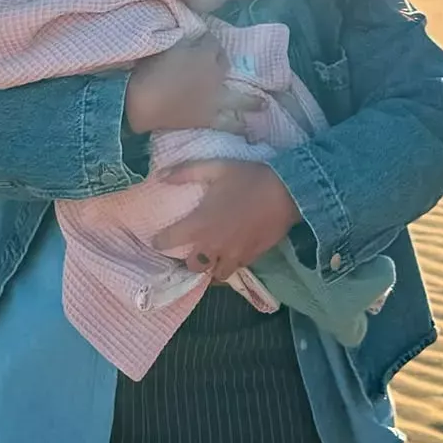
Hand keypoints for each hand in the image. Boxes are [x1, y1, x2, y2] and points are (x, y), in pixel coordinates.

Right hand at [124, 34, 263, 135]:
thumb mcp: (166, 47)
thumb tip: (193, 39)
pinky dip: (237, 127)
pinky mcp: (206, 119)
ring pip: (239, 100)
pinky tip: (246, 131)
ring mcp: (214, 100)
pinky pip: (227, 123)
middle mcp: (215, 75)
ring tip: (264, 106)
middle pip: (225, 64)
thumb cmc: (151, 70)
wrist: (143, 101)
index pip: (213, 42)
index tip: (202, 41)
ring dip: (252, 102)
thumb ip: (183, 43)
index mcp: (205, 54)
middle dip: (224, 62)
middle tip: (223, 63)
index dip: (208, 41)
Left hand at [152, 160, 300, 282]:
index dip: (160, 242)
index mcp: (201, 223)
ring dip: (209, 268)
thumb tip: (161, 177)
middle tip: (187, 250)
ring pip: (215, 275)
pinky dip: (227, 266)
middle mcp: (214, 245)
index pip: (171, 241)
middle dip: (187, 260)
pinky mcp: (251, 258)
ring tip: (208, 257)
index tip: (157, 240)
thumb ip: (186, 172)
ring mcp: (233, 255)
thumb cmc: (247, 178)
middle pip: (192, 266)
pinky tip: (228, 254)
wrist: (285, 192)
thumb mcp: (215, 167)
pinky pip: (234, 270)